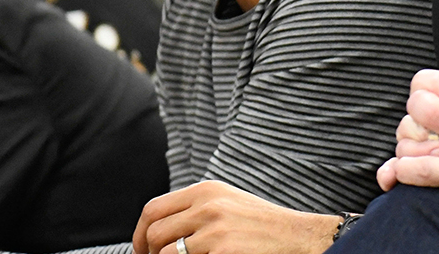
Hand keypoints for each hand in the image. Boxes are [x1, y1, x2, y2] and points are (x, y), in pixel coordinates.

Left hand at [132, 180, 339, 253]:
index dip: (141, 233)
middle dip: (149, 253)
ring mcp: (214, 228)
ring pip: (165, 253)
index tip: (143, 249)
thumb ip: (196, 208)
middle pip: (154, 232)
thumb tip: (160, 227)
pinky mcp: (221, 250)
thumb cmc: (262, 224)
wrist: (297, 236)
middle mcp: (207, 205)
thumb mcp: (228, 202)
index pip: (153, 209)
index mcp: (206, 190)